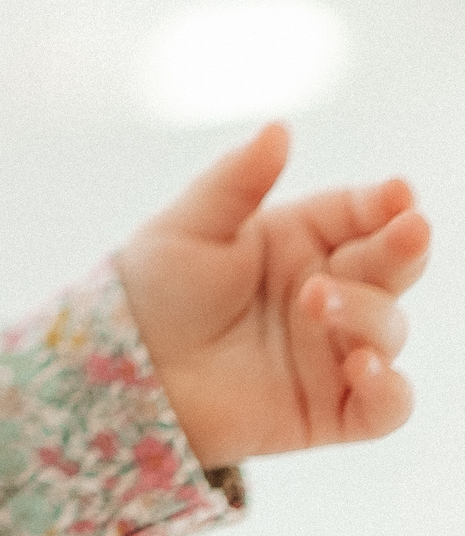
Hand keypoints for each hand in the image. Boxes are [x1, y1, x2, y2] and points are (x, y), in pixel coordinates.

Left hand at [119, 121, 431, 471]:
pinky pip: (387, 403)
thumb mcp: (190, 226)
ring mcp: (335, 349)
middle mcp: (328, 290)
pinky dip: (388, 387)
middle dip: (403, 246)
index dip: (386, 203)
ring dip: (365, 311)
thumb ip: (238, 181)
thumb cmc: (157, 287)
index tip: (399, 193)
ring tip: (315, 298)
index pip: (360, 214)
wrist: (128, 364)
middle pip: (391, 265)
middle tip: (407, 229)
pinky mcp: (334, 408)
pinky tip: (362, 367)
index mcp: (299, 239)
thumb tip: (280, 127)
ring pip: (388, 327)